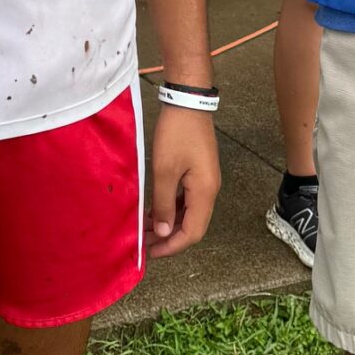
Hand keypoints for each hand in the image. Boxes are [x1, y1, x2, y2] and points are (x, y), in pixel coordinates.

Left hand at [147, 104, 219, 257]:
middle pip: (192, 225)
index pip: (193, 232)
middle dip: (169, 237)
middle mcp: (209, 190)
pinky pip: (186, 199)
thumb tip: (165, 232)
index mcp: (205, 192)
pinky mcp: (198, 172)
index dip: (173, 246)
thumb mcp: (165, 171)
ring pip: (189, 213)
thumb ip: (164, 204)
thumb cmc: (176, 134)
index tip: (151, 252)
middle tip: (144, 243)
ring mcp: (205, 181)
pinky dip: (171, 208)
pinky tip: (154, 209)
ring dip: (169, 223)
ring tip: (145, 228)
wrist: (188, 102)